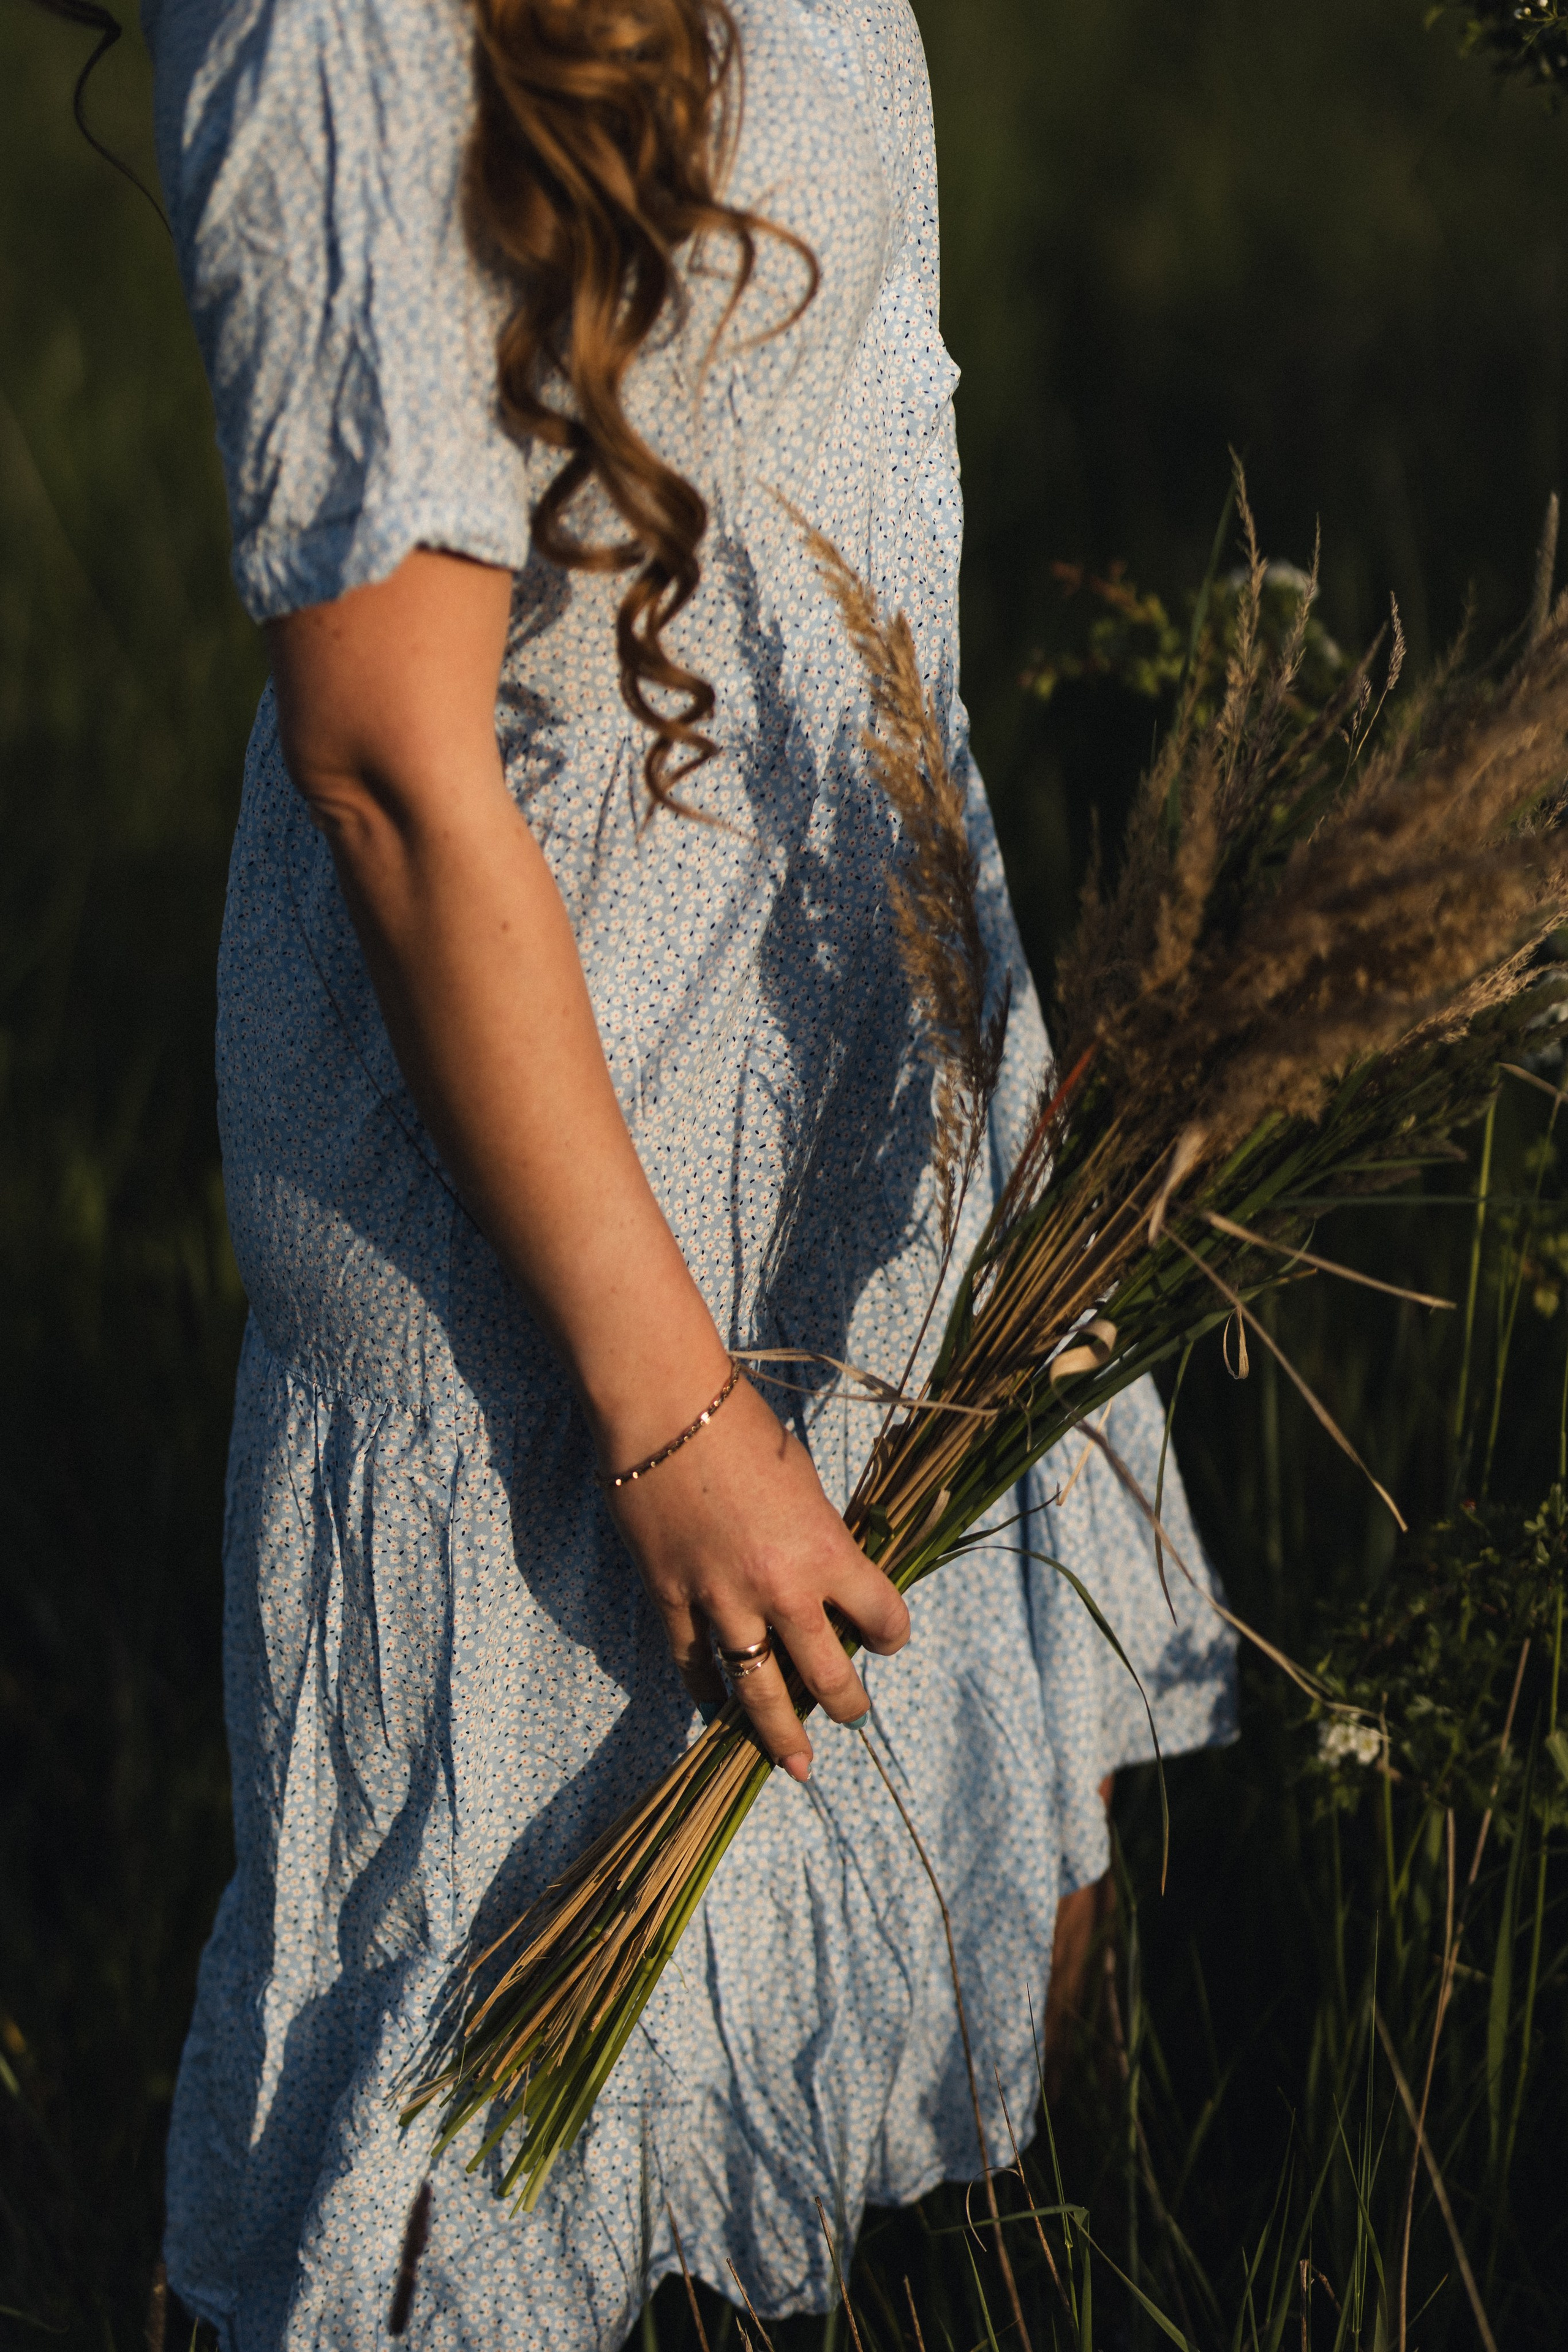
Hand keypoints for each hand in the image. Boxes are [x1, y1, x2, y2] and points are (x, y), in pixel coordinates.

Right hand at [605, 1368, 910, 1779]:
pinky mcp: (670, 1599)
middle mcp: (781, 1589)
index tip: (887, 1640)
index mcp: (827, 1552)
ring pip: (759, 1693)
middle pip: (828, 1677)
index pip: (883, 1618)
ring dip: (781, 1735)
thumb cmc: (743, 1429)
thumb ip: (819, 1538)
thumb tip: (826, 1576)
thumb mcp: (805, 1484)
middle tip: (853, 1717)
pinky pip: (694, 1665)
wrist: (665, 1409)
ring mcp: (721, 1602)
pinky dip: (707, 1692)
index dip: (892, 1634)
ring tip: (797, 1765)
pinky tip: (716, 1707)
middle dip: (847, 1705)